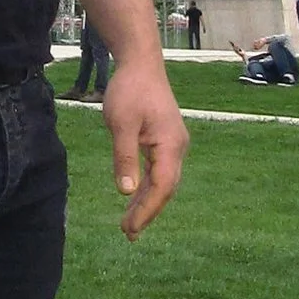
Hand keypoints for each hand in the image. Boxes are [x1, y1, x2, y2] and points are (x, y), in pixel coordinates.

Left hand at [101, 54, 187, 236]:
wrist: (141, 64)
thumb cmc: (130, 90)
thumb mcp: (121, 123)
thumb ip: (124, 157)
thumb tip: (125, 192)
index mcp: (171, 145)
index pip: (162, 187)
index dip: (147, 210)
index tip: (130, 228)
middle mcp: (177, 148)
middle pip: (165, 189)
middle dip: (148, 212)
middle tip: (128, 234)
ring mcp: (173, 145)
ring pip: (162, 182)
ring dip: (147, 202)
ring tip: (129, 226)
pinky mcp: (165, 142)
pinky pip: (158, 171)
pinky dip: (146, 187)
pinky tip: (134, 199)